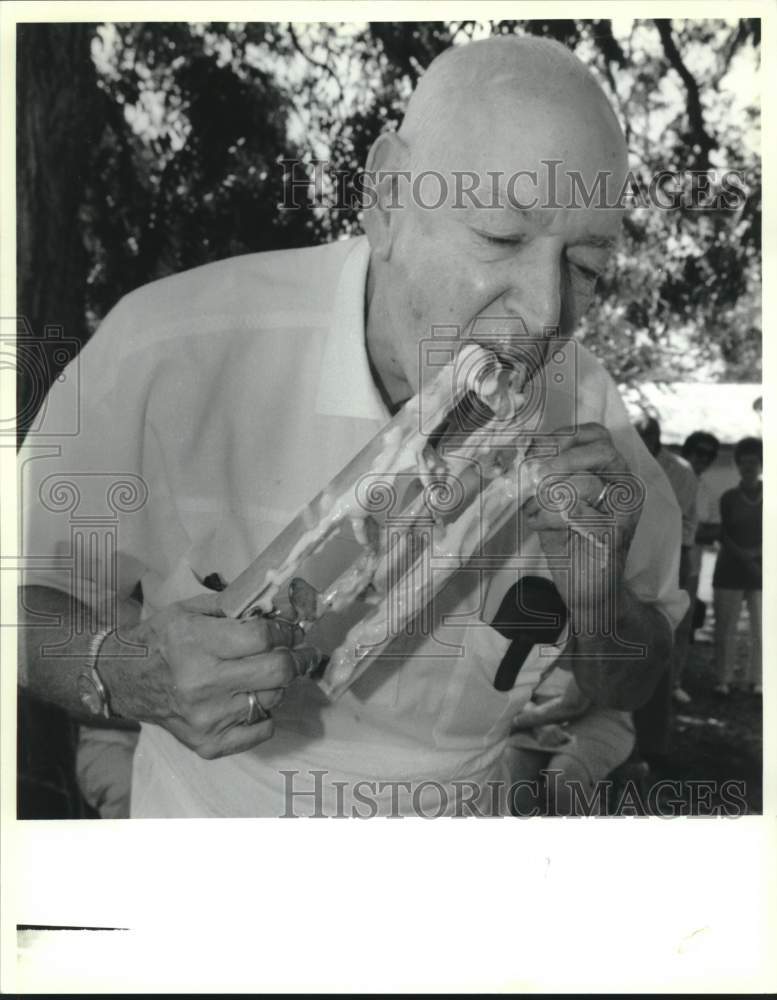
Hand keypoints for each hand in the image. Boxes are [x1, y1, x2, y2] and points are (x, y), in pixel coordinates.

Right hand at [101, 593, 320, 758]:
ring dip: (279, 684)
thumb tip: (283, 609)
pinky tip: (251, 699)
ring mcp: (207, 718)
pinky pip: (261, 730)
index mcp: (197, 643)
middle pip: (277, 671)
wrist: (123, 680)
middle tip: (303, 652)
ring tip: (268, 673)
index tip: (291, 630)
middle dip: (297, 658)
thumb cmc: (161, 640)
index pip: (262, 637)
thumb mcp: (191, 610)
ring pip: (273, 699)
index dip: (286, 631)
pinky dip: (265, 713)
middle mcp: (202, 684)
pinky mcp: (208, 744)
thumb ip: (236, 607)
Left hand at [522, 423, 643, 630]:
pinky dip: (549, 518)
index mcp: (612, 471)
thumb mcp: (553, 499)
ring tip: (533, 510)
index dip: (562, 437)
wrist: (587, 589)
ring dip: (547, 495)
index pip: (596, 434)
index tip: (534, 450)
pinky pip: (577, 513)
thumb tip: (523, 452)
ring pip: (585, 483)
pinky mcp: (615, 534)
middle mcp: (625, 486)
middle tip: (533, 475)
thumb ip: (546, 473)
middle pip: (601, 449)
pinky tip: (540, 526)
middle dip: (560, 458)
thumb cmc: (569, 542)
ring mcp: (626, 511)